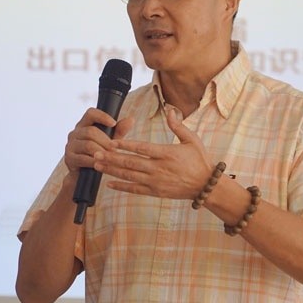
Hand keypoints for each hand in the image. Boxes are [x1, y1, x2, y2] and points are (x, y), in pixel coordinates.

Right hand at [64, 108, 133, 173]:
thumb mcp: (110, 141)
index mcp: (84, 125)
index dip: (102, 116)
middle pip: (90, 131)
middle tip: (115, 149)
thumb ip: (119, 131)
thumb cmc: (99, 153)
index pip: (90, 113)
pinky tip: (102, 164)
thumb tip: (130, 119)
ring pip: (88, 145)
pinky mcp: (69, 158)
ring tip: (110, 157)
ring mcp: (70, 145)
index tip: (113, 123)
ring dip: (102, 151)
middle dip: (105, 140)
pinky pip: (83, 158)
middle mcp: (75, 133)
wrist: (85, 175)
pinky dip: (95, 161)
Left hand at [94, 108, 211, 198]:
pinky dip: (121, 187)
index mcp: (167, 153)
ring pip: (130, 176)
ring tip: (97, 165)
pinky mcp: (156, 192)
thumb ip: (178, 126)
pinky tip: (109, 184)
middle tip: (96, 153)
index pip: (142, 148)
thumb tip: (171, 110)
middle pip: (131, 163)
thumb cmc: (199, 160)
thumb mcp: (192, 140)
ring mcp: (156, 182)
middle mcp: (159, 168)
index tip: (111, 142)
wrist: (206, 186)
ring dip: (112, 170)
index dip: (126, 145)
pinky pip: (135, 189)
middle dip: (112, 158)